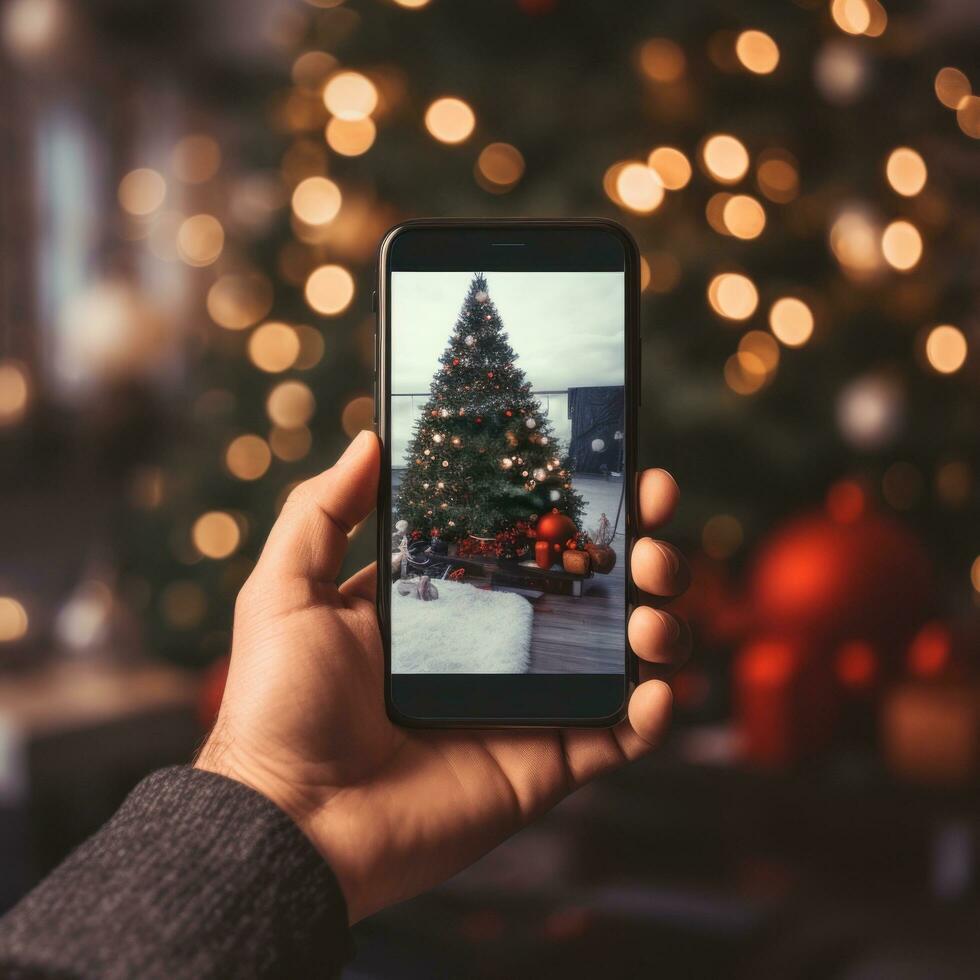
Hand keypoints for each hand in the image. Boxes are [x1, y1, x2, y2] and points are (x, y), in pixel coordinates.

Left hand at [196, 431, 690, 922]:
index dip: (571, 505)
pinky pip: (619, 736)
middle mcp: (496, 644)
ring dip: (658, 620)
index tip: (613, 469)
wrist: (293, 821)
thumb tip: (368, 439)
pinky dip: (654, 712)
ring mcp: (526, 703)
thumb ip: (322, 511)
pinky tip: (657, 688)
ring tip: (651, 604)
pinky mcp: (545, 762)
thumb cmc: (280, 704)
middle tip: (653, 522)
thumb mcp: (287, 590)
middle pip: (590, 585)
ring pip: (619, 653)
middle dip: (638, 547)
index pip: (528, 537)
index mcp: (447, 598)